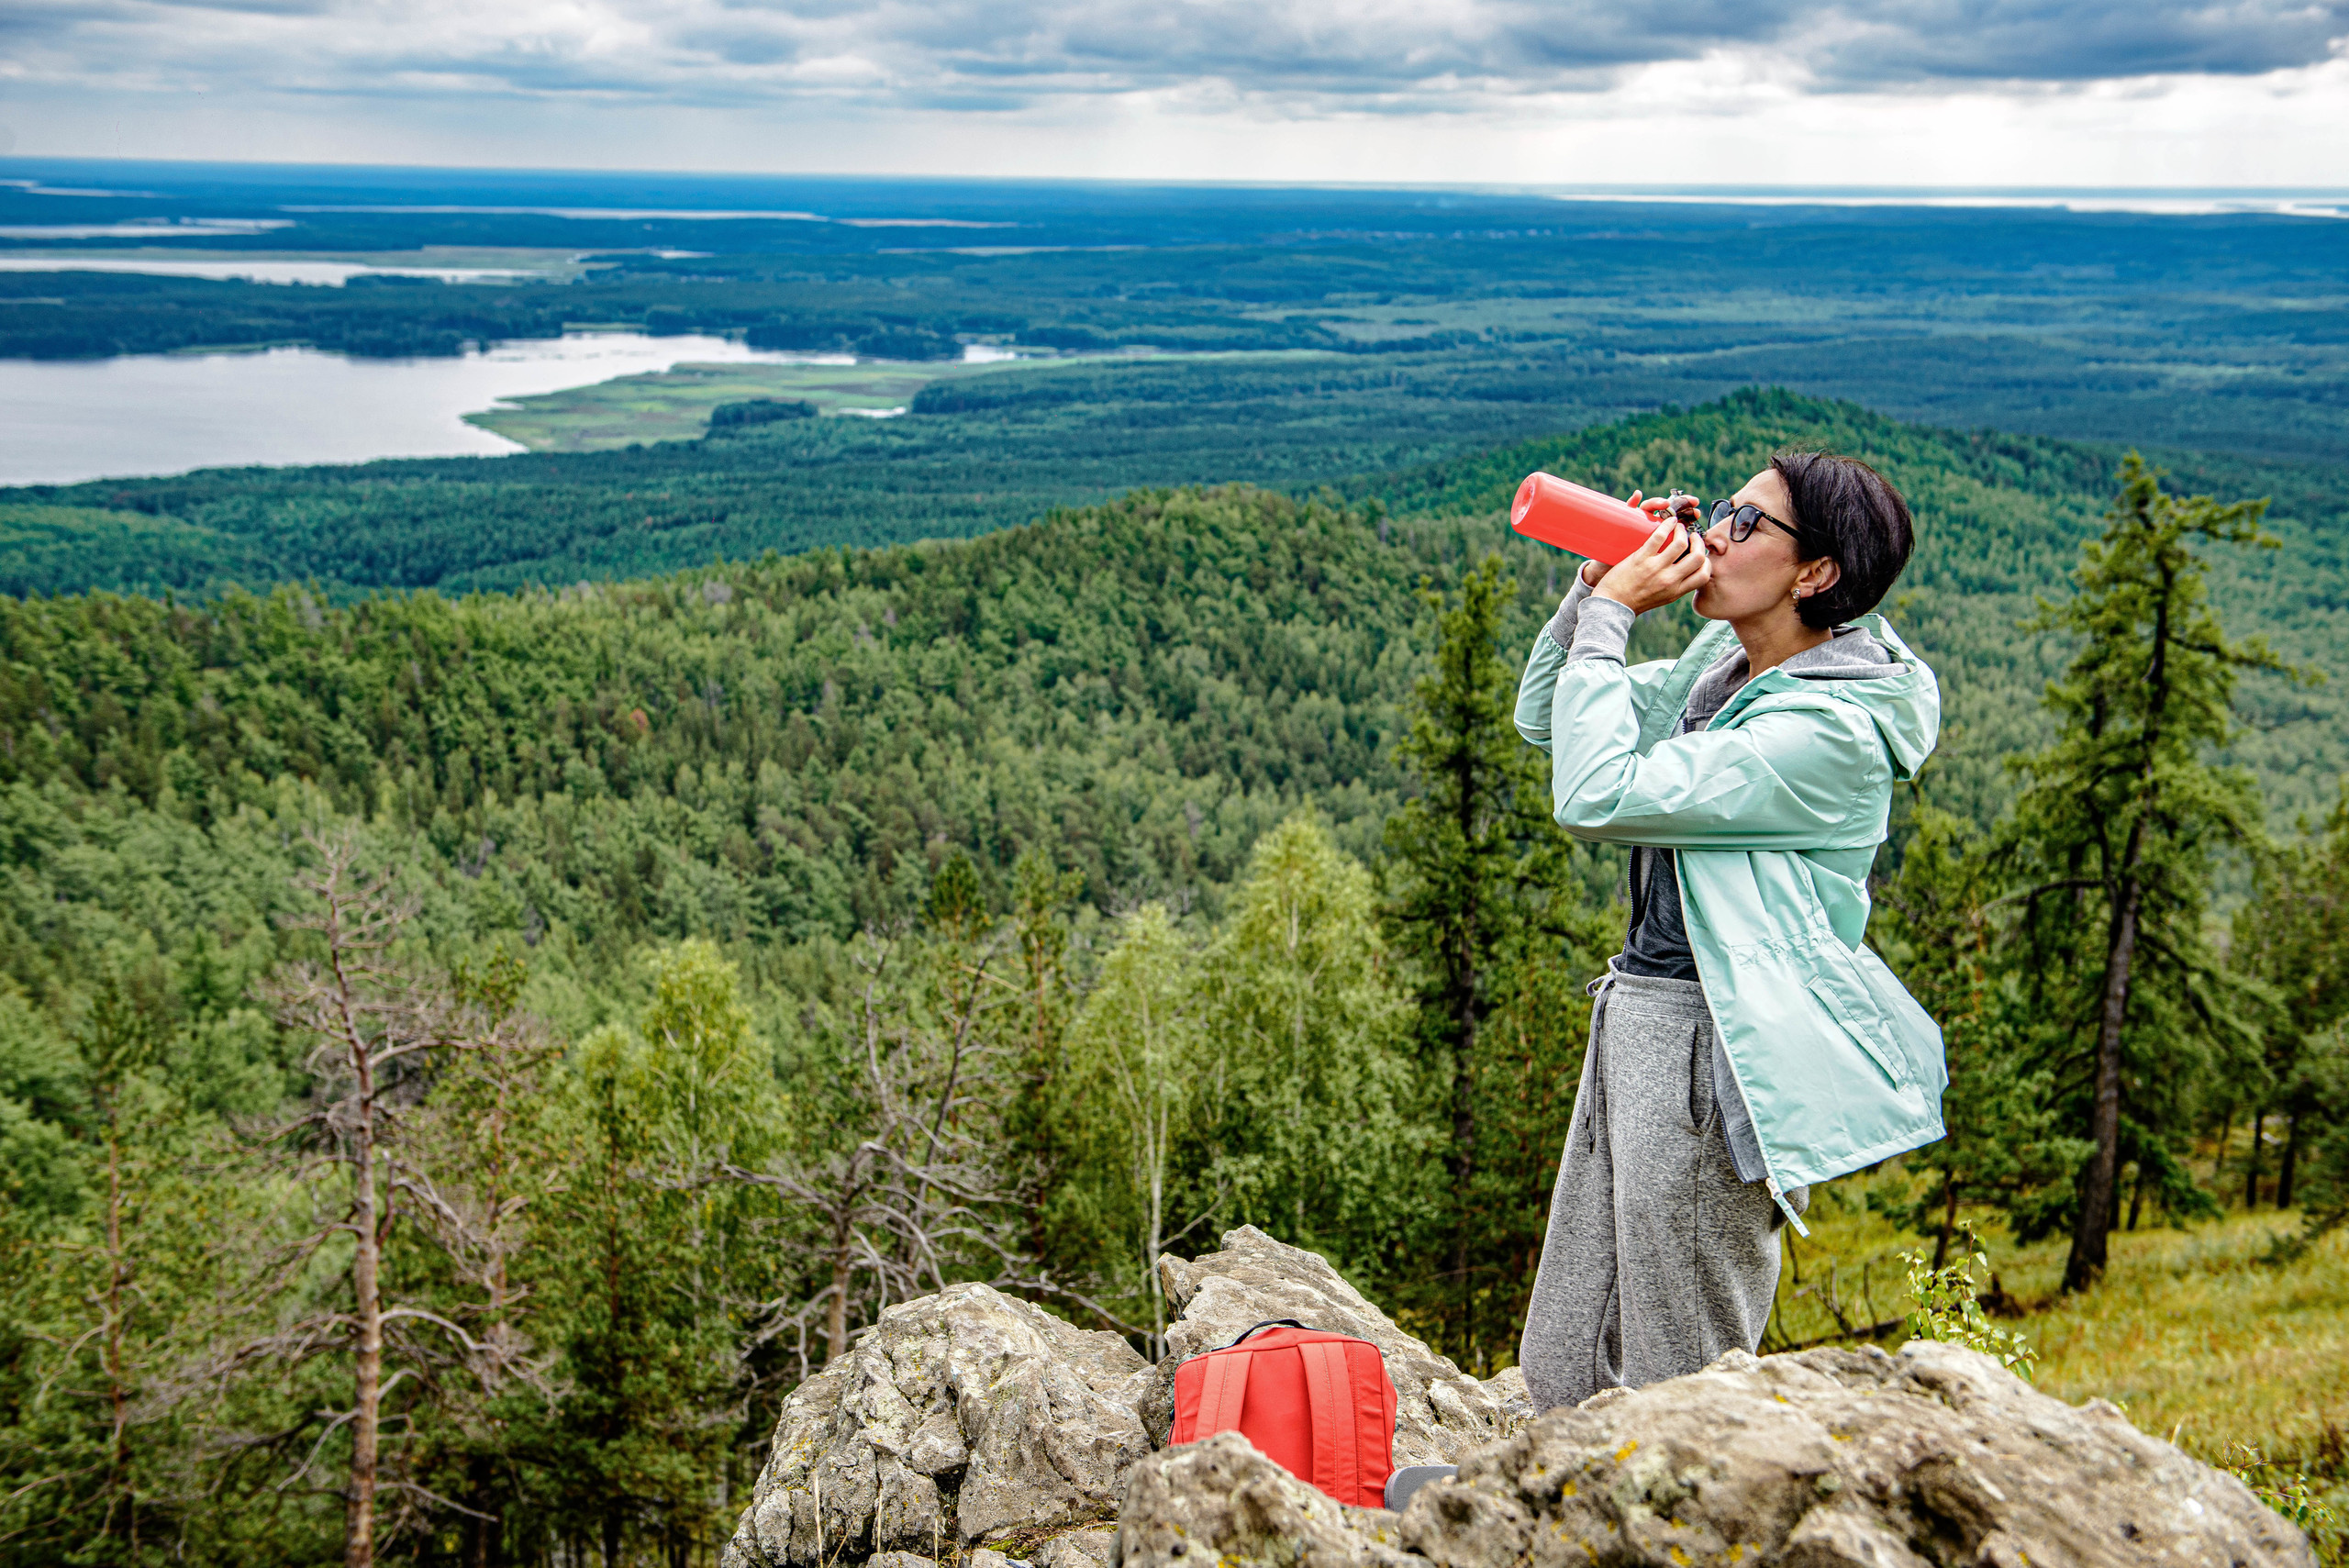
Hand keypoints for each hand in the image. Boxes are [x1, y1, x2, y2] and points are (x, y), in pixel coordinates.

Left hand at [1594, 510, 1710, 613]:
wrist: (1612, 604)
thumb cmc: (1636, 601)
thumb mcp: (1662, 598)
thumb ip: (1676, 586)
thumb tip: (1688, 573)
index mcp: (1676, 591)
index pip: (1704, 576)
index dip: (1707, 562)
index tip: (1700, 554)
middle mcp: (1669, 580)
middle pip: (1698, 557)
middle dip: (1698, 542)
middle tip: (1692, 536)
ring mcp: (1655, 569)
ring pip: (1680, 543)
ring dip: (1682, 531)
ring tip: (1678, 527)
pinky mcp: (1641, 559)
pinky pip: (1658, 537)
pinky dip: (1666, 525)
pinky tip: (1667, 521)